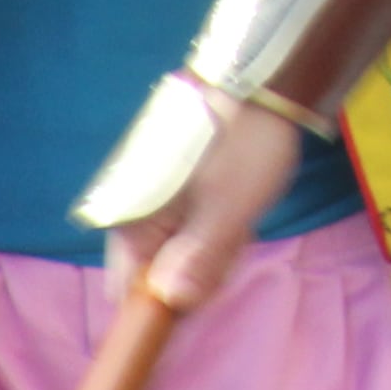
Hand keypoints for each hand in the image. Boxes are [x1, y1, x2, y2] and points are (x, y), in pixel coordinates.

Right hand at [103, 86, 313, 314]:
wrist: (261, 84)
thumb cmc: (244, 143)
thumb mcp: (229, 207)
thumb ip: (200, 258)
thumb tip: (174, 303)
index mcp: (131, 221)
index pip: (129, 294)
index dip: (168, 305)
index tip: (210, 283)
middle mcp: (131, 215)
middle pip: (156, 280)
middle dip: (199, 271)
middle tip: (234, 237)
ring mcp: (152, 204)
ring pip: (177, 258)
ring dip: (212, 249)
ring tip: (238, 217)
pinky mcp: (172, 195)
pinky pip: (188, 234)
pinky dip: (214, 230)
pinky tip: (234, 207)